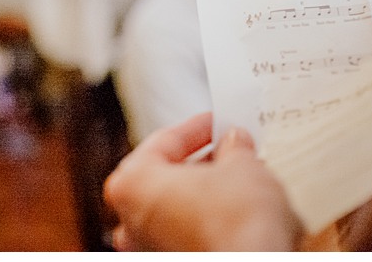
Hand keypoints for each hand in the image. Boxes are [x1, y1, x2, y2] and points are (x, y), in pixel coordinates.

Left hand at [103, 112, 303, 250]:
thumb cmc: (236, 224)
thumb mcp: (242, 166)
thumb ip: (233, 148)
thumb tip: (234, 142)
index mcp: (130, 185)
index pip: (164, 141)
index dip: (198, 127)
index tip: (217, 122)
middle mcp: (129, 220)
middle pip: (166, 176)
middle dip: (203, 162)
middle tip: (232, 149)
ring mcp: (148, 248)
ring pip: (177, 207)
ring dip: (207, 191)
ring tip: (242, 179)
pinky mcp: (175, 260)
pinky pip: (188, 232)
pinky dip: (209, 219)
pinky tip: (238, 212)